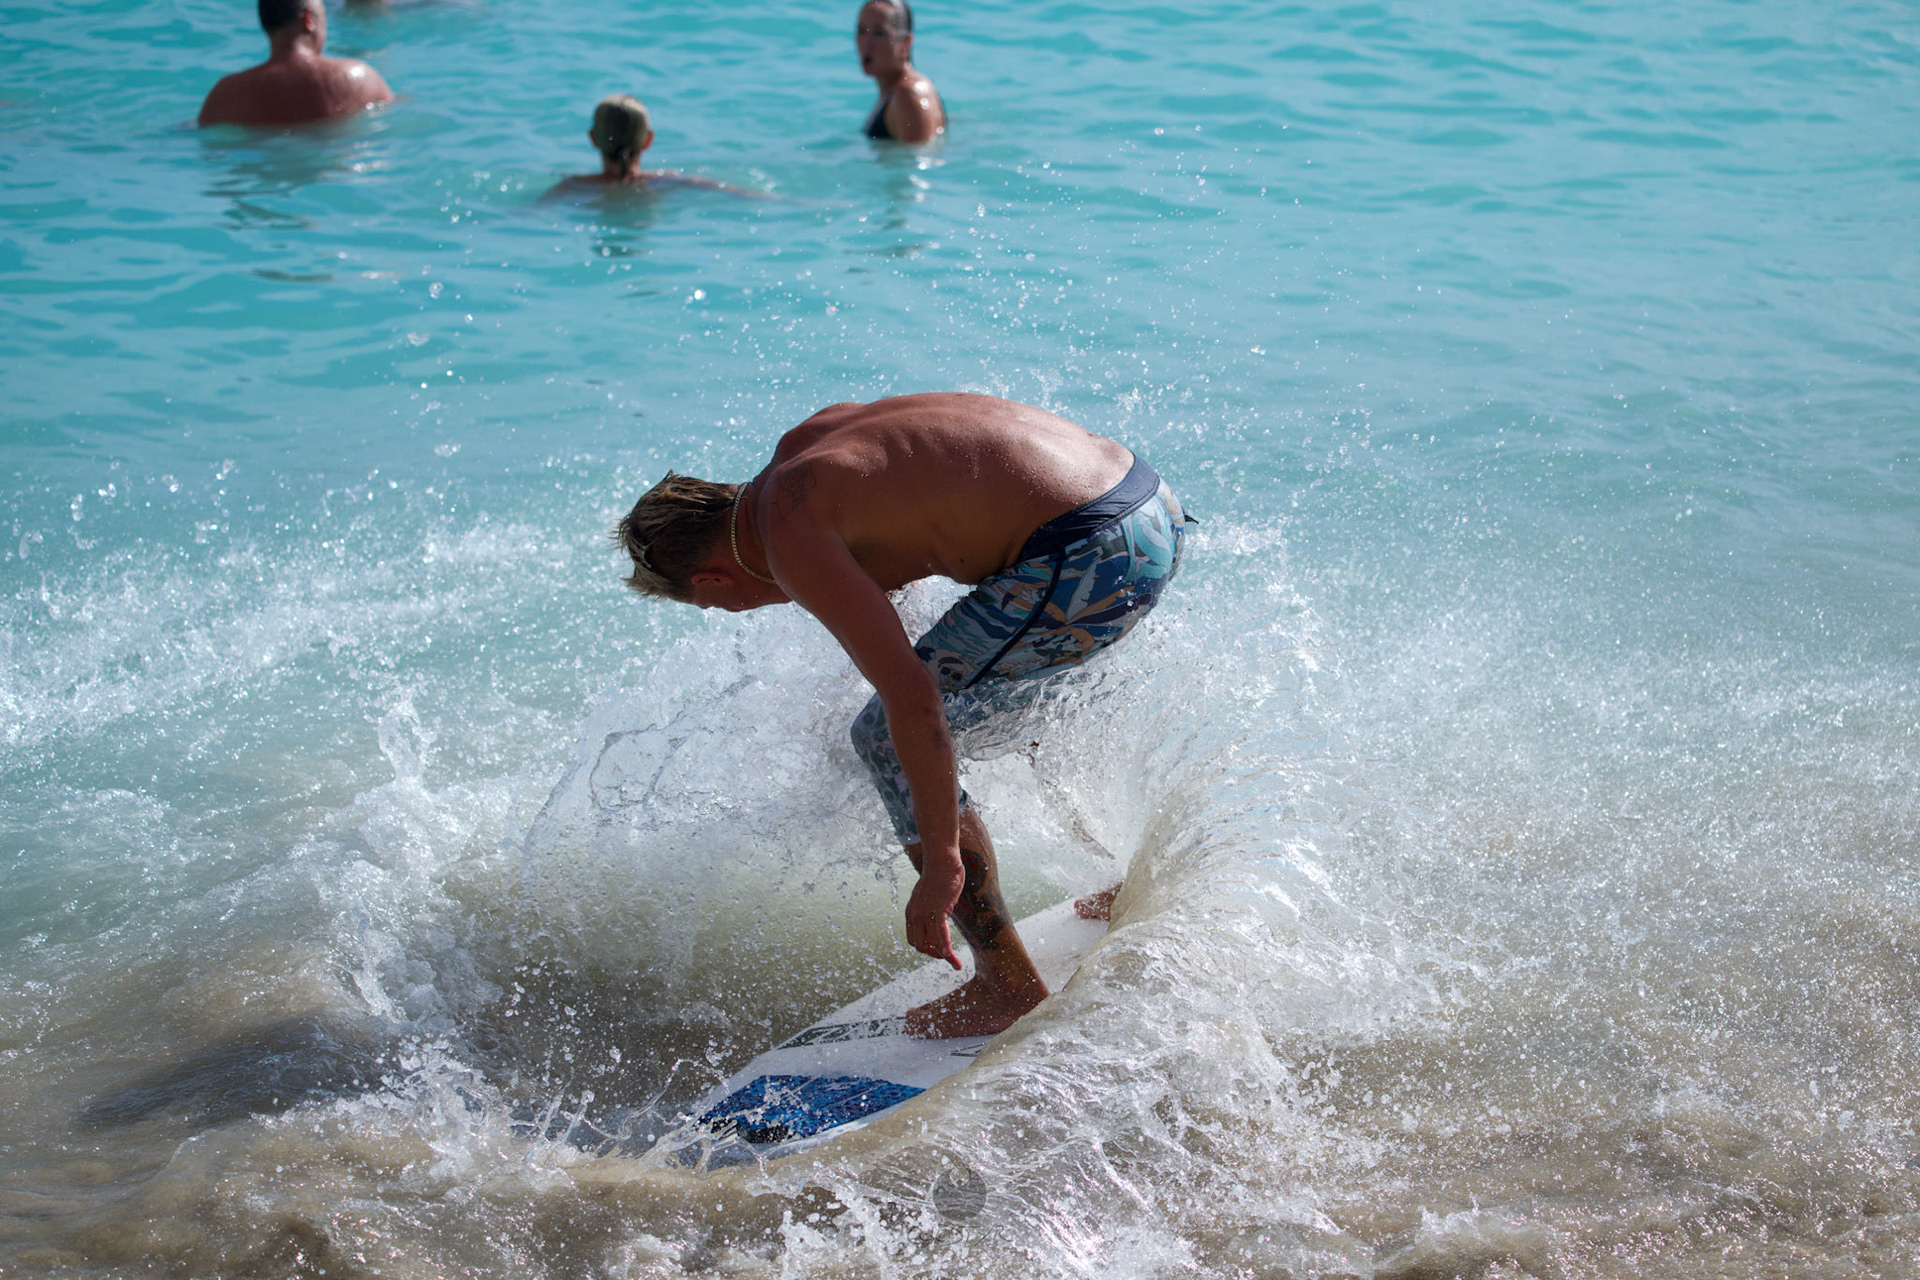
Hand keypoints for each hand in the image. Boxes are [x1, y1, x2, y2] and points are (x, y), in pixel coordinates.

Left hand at [904, 853, 964, 968]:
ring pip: (930, 944)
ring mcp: (925, 914)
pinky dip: (946, 950)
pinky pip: (940, 936)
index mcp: (912, 912)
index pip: (913, 938)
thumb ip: (930, 908)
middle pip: (918, 945)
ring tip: (955, 964)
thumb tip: (938, 915)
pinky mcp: (937, 911)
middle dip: (932, 953)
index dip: (924, 947)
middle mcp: (915, 915)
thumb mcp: (929, 895)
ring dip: (943, 957)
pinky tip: (953, 958)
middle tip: (945, 956)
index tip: (936, 949)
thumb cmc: (939, 875)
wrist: (942, 861)